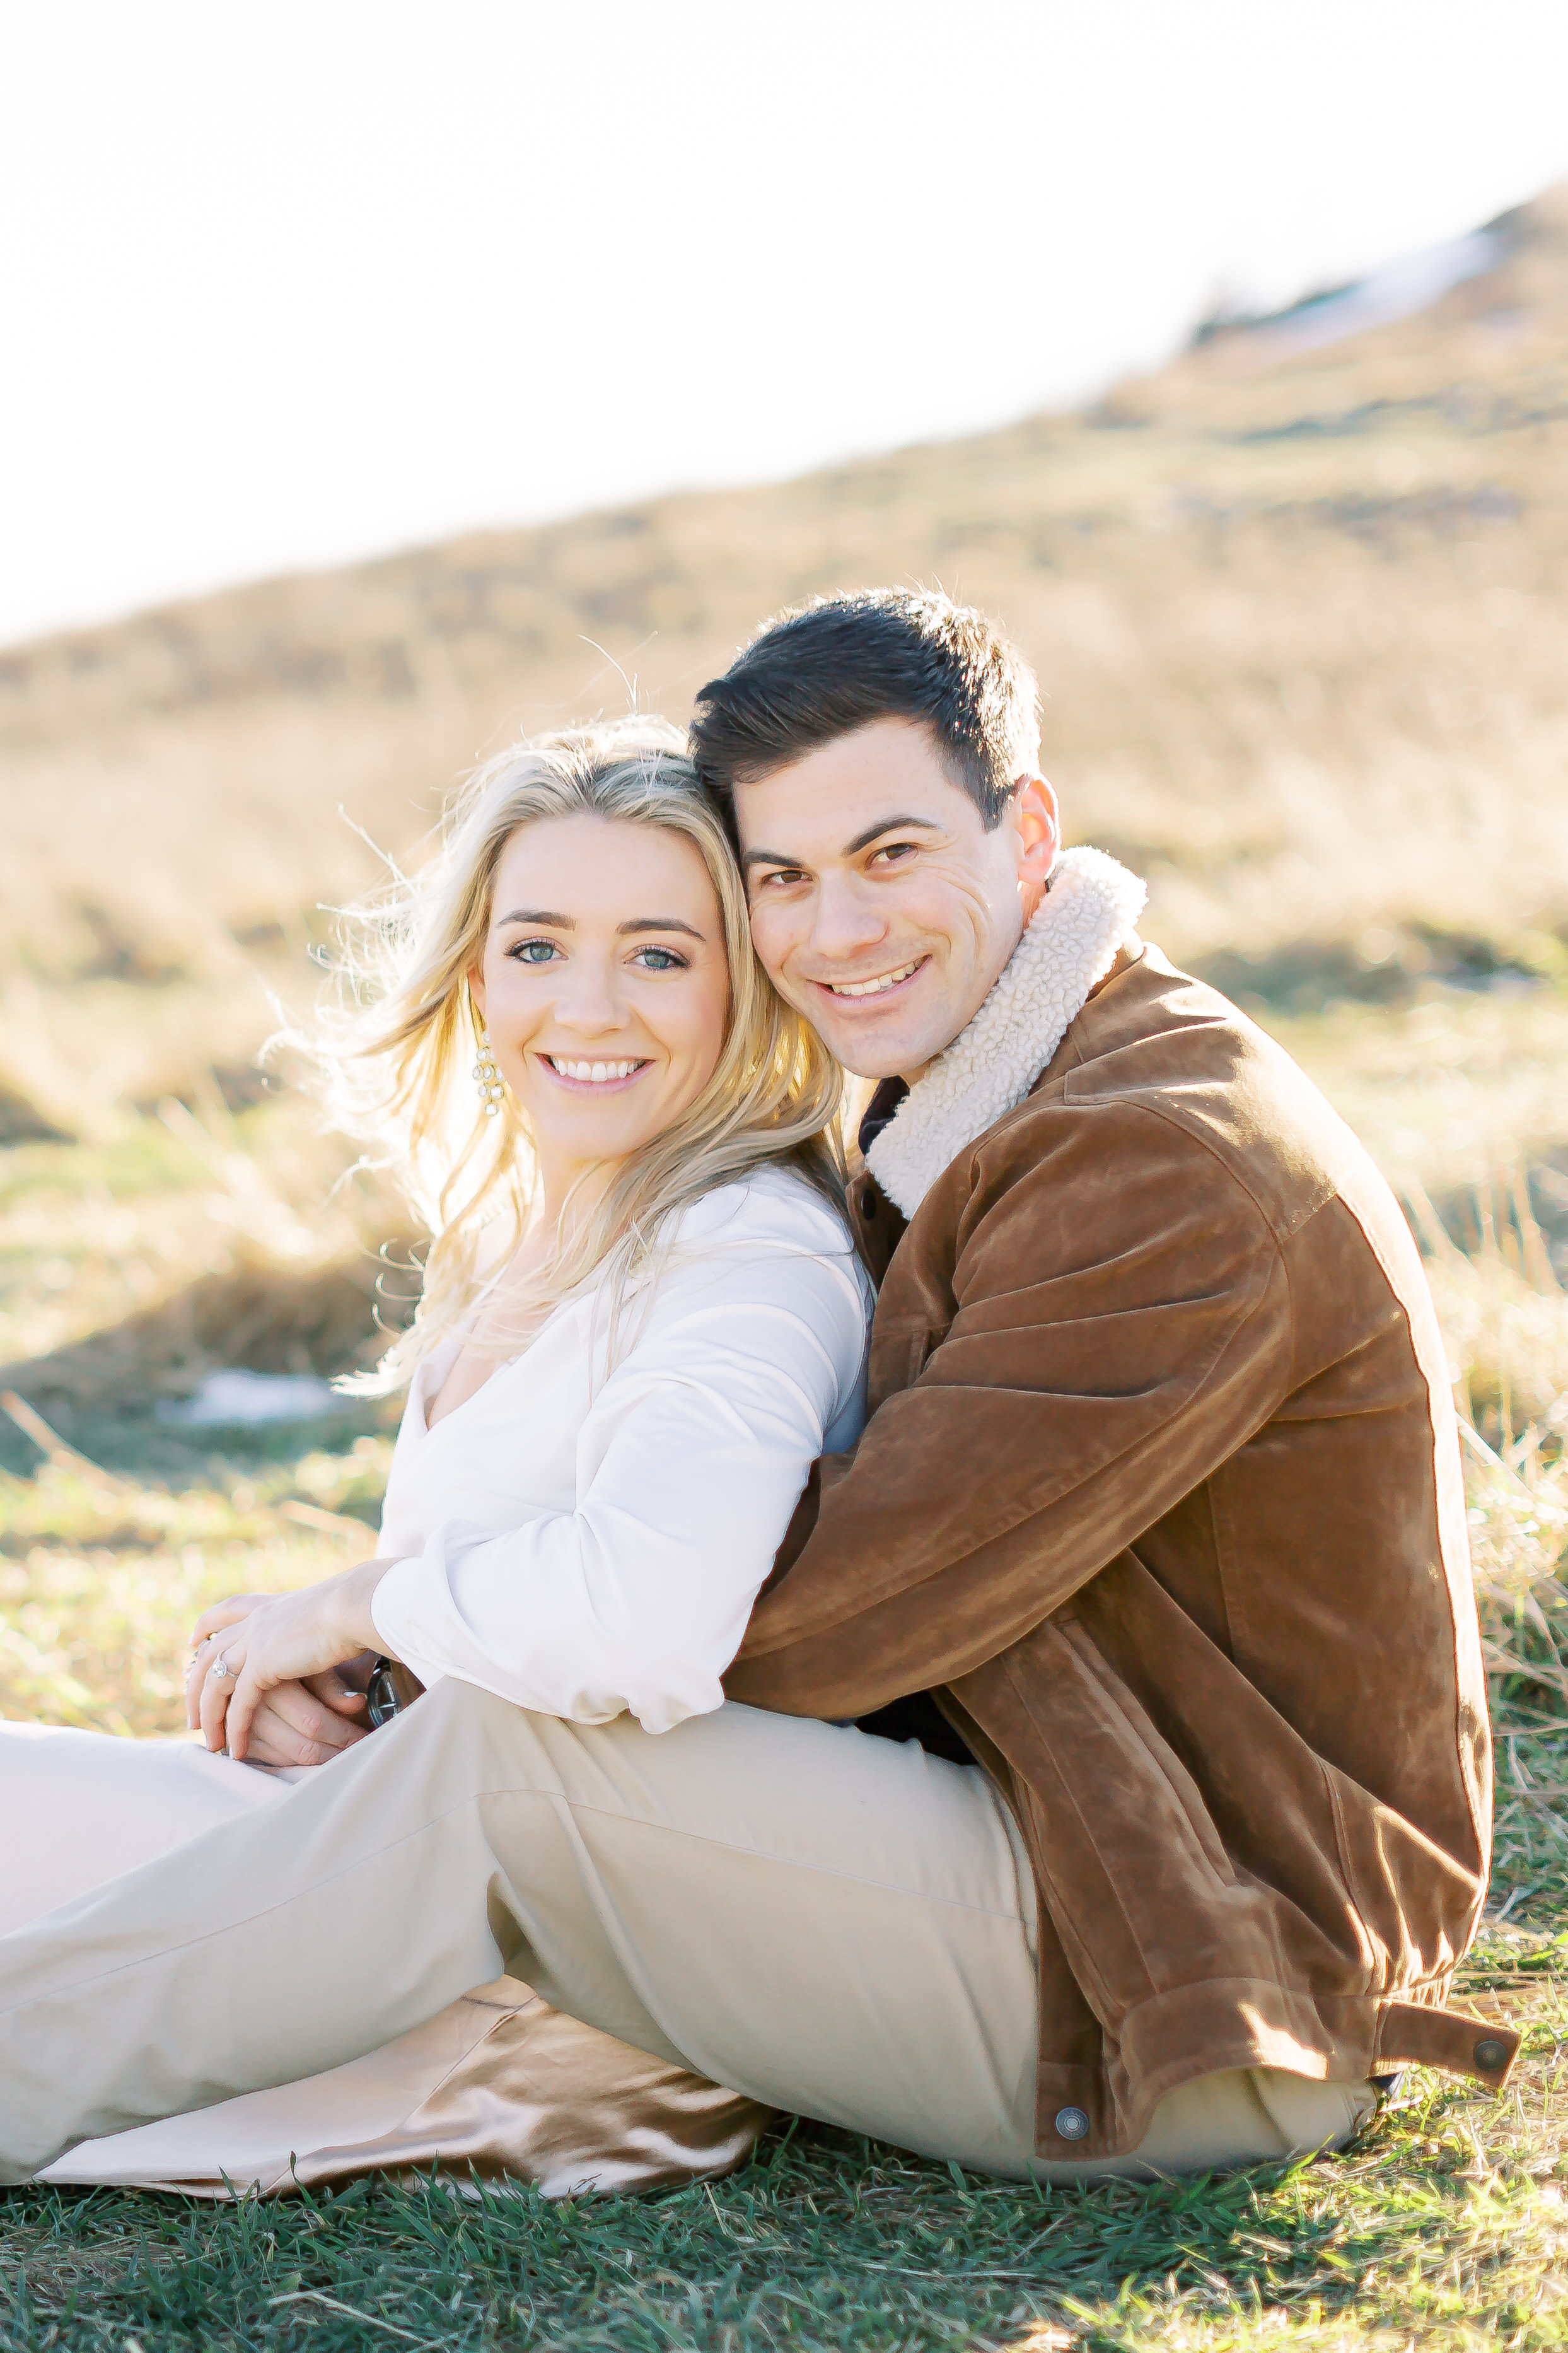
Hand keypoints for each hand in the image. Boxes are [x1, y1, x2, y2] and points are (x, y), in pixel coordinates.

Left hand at [187, 1562, 400, 1761]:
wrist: (355, 1608)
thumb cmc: (355, 1611)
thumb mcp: (327, 1616)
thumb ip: (312, 1630)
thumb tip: (324, 1642)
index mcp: (270, 1606)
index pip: (227, 1611)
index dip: (206, 1624)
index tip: (193, 1640)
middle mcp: (255, 1621)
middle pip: (209, 1654)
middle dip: (194, 1687)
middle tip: (192, 1717)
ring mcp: (254, 1642)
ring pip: (215, 1684)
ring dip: (209, 1716)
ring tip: (210, 1743)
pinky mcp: (262, 1666)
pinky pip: (238, 1705)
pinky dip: (234, 1730)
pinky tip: (235, 1749)